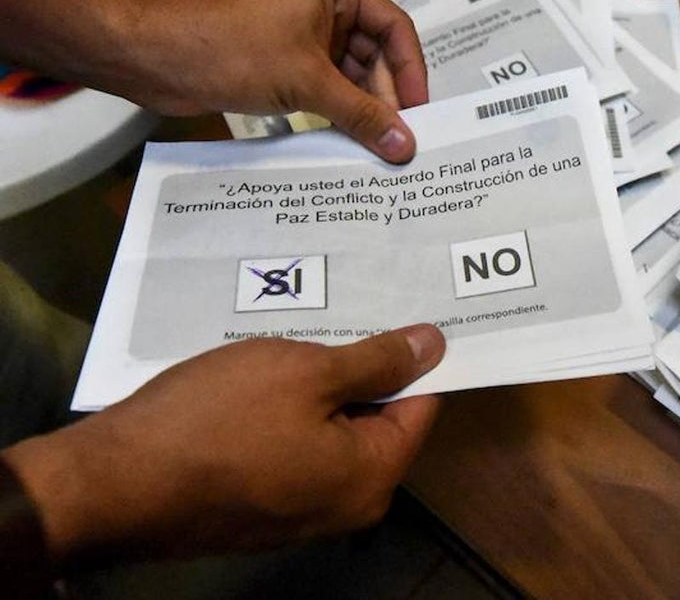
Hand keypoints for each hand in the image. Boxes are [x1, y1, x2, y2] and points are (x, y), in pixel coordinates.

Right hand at [2, 325, 444, 567]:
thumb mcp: (304, 373)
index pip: (420, 405)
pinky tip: (272, 366)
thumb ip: (376, 362)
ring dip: (323, 383)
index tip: (412, 308)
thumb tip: (435, 345)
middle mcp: (348, 504)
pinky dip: (291, 408)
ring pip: (332, 429)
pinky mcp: (260, 504)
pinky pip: (295, 446)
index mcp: (372, 477)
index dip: (417, 356)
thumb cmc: (217, 420)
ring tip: (313, 322)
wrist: (111, 484)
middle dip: (367, 365)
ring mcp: (300, 510)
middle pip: (377, 419)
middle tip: (358, 302)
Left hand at [117, 0, 427, 161]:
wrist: (153, 56)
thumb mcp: (306, 83)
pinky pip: (323, 88)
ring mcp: (299, 36)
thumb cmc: (230, 48)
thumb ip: (361, 115)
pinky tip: (348, 143)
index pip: (394, 27)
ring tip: (378, 149)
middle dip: (386, 96)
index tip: (419, 112)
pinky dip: (337, 113)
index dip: (410, 70)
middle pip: (374, 54)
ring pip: (349, 75)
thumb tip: (405, 145)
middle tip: (400, 140)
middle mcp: (321, 7)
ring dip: (362, 109)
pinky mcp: (280, 63)